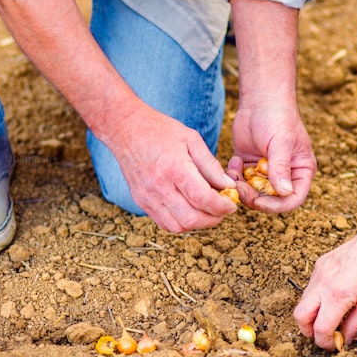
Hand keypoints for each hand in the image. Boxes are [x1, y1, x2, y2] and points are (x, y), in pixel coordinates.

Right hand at [105, 105, 236, 232]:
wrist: (125, 129)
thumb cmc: (160, 130)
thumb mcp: (191, 139)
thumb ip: (211, 165)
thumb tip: (228, 185)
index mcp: (174, 168)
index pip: (203, 199)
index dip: (222, 206)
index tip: (231, 204)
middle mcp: (159, 187)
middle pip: (192, 218)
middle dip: (213, 219)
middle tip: (222, 210)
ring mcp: (148, 197)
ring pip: (178, 226)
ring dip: (198, 224)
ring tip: (208, 211)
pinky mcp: (141, 201)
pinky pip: (165, 223)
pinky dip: (182, 223)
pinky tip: (190, 210)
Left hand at [227, 103, 314, 212]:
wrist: (260, 99)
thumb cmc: (278, 118)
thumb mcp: (281, 142)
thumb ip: (281, 168)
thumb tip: (285, 193)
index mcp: (300, 171)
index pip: (292, 199)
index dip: (276, 206)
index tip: (259, 202)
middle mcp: (284, 174)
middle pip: (270, 199)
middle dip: (254, 198)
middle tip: (240, 188)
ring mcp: (266, 171)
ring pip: (253, 193)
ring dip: (242, 188)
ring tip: (235, 171)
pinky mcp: (249, 165)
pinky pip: (241, 181)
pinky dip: (234, 176)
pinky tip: (234, 160)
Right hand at [293, 234, 356, 349]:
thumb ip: (355, 324)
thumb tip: (345, 339)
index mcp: (338, 296)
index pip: (320, 328)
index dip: (324, 342)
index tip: (332, 345)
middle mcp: (322, 285)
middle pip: (300, 317)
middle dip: (307, 331)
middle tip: (322, 335)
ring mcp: (318, 274)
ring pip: (302, 302)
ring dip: (311, 315)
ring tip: (328, 317)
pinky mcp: (318, 267)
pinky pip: (310, 289)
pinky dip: (316, 299)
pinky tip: (331, 299)